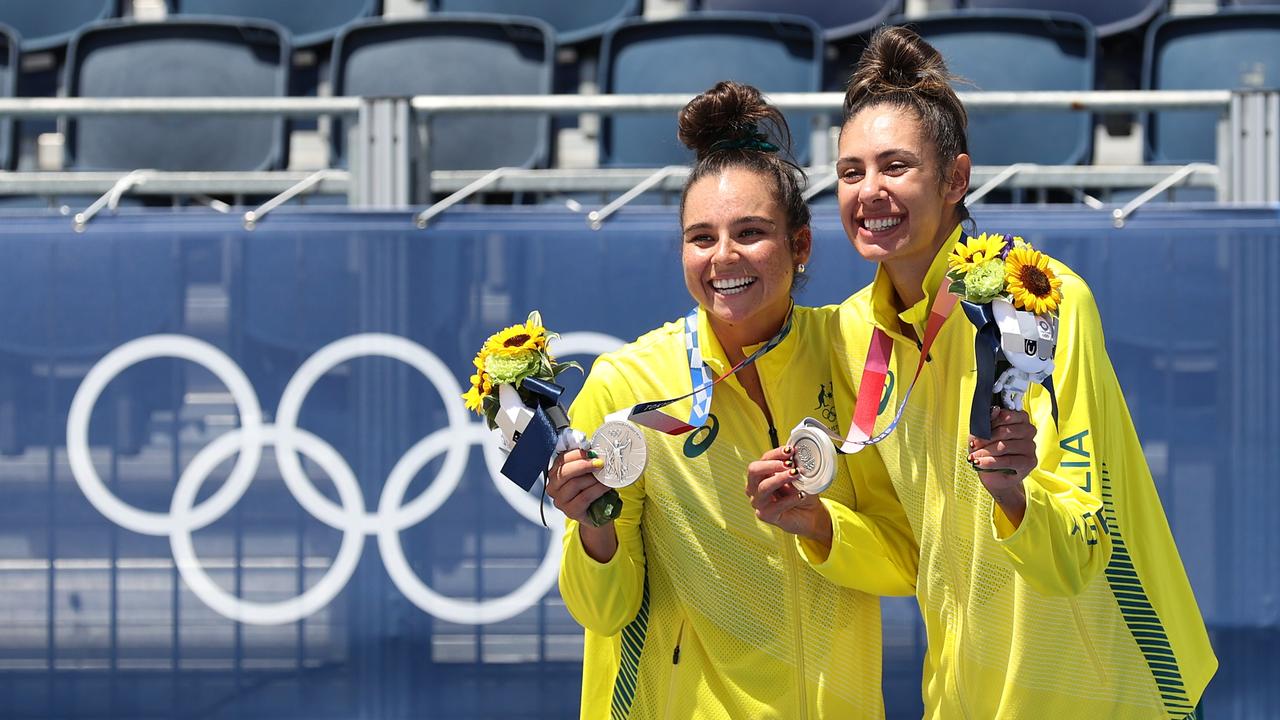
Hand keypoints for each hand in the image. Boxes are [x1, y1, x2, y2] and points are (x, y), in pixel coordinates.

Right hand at [547, 448, 617, 561]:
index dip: (578, 454)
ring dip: (593, 479)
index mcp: (555, 472)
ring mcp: (560, 500)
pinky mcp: (570, 511)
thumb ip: (586, 460)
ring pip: (575, 484)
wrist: (596, 512)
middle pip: (565, 471)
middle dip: (584, 465)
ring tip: (604, 476)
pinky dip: (597, 489)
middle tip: (600, 463)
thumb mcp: (587, 472)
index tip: (592, 452)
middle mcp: (553, 486)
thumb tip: (594, 450)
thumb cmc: (591, 488)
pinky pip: (584, 497)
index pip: (562, 459)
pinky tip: (605, 487)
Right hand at [746, 446, 831, 546]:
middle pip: (754, 470)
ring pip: (764, 487)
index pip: (763, 459)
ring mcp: (758, 502)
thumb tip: (796, 457)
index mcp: (761, 474)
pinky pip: (776, 506)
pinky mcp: (765, 515)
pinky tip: (801, 495)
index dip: (776, 453)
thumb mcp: (798, 477)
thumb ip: (794, 467)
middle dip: (772, 464)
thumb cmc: (800, 492)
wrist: (809, 514)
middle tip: (789, 463)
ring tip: (796, 474)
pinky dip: (790, 499)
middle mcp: (755, 487)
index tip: (790, 451)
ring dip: (780, 478)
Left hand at [969, 407, 1038, 522]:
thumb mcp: (982, 435)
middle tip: (974, 446)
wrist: (994, 476)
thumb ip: (988, 422)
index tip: (978, 432)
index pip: (1007, 415)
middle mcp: (1029, 430)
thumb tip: (994, 410)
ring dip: (985, 452)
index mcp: (1020, 418)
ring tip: (974, 457)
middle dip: (986, 440)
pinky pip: (1008, 460)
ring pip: (1005, 446)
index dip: (990, 423)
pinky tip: (979, 463)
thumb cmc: (989, 451)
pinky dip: (990, 462)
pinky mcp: (1030, 462)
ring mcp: (1031, 446)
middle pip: (1006, 431)